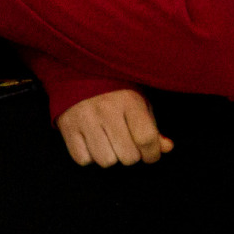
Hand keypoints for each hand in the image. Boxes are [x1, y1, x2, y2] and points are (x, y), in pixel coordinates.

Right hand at [56, 88, 171, 167]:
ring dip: (109, 156)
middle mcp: (106, 109)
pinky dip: (88, 156)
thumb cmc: (115, 91)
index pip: (146, 139)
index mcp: (128, 101)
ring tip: (107, 142)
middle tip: (125, 143)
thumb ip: (153, 127)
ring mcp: (84, 118)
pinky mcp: (67, 127)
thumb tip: (166, 147)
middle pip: (127, 156)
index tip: (149, 153)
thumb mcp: (139, 102)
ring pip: (105, 161)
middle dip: (130, 155)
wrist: (77, 72)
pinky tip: (90, 141)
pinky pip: (82, 159)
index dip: (152, 154)